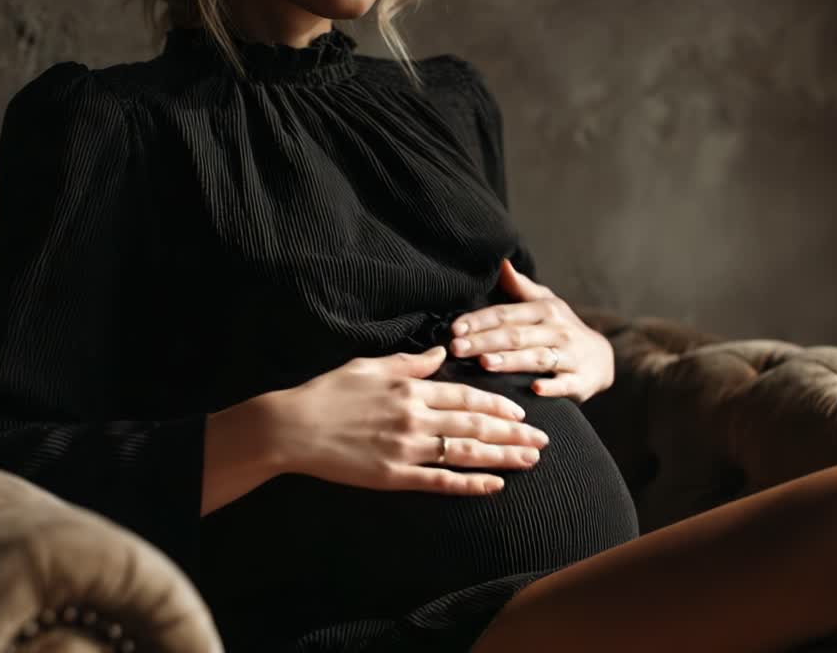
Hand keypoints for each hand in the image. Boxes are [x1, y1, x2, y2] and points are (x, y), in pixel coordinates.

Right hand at [263, 345, 550, 494]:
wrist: (292, 428)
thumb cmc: (327, 392)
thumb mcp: (369, 365)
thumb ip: (410, 361)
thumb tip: (441, 351)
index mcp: (410, 388)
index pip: (466, 397)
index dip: (498, 405)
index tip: (522, 412)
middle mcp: (415, 417)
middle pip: (475, 426)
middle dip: (514, 433)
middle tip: (544, 440)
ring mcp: (406, 449)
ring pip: (466, 453)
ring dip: (503, 457)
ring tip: (531, 461)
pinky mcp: (393, 476)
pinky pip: (440, 481)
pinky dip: (470, 484)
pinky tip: (494, 486)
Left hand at [447, 258, 614, 402]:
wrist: (602, 358)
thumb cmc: (562, 329)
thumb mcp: (546, 304)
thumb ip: (521, 287)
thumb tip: (501, 263)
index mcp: (545, 310)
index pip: (506, 314)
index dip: (480, 320)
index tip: (455, 328)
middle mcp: (558, 330)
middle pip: (517, 336)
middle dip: (485, 341)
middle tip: (457, 348)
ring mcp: (570, 356)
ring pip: (538, 357)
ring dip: (512, 361)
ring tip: (485, 364)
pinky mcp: (580, 381)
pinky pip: (565, 384)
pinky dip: (552, 387)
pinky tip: (535, 389)